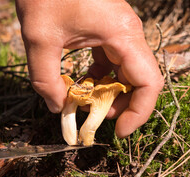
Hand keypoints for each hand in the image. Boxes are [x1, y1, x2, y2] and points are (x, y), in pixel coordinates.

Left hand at [16, 0, 163, 136]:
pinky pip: (112, 63)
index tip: (117, 132)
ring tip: (86, 106)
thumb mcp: (39, 39)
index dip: (139, 114)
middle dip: (121, 107)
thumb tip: (57, 108)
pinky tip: (82, 86)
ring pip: (127, 74)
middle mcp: (127, 34)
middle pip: (140, 81)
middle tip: (95, 120)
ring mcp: (118, 32)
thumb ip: (45, 80)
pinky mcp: (106, 32)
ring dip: (110, 95)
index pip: (149, 83)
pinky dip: (100, 80)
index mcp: (122, 35)